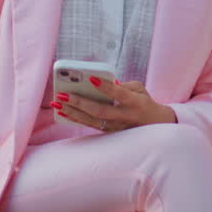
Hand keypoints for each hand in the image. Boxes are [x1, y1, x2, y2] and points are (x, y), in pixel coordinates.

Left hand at [52, 78, 176, 131]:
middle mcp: (125, 118)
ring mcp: (116, 128)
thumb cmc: (144, 102)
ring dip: (72, 112)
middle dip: (80, 102)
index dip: (106, 87)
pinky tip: (62, 112)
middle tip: (63, 94)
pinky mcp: (109, 132)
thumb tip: (105, 82)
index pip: (120, 94)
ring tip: (57, 103)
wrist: (154, 126)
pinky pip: (90, 126)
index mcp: (135, 103)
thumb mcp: (140, 89)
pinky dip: (75, 119)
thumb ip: (123, 85)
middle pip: (100, 111)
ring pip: (92, 122)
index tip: (92, 78)